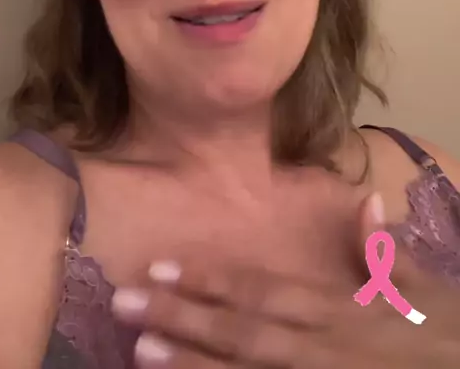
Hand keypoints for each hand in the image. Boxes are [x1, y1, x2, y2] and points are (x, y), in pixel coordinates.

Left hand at [112, 196, 459, 367]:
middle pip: (240, 334)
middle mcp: (319, 348)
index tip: (162, 267)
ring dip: (190, 363)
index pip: (264, 292)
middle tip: (124, 303)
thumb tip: (369, 199)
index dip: (212, 280)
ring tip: (138, 349)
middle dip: (181, 318)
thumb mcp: (420, 286)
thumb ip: (384, 250)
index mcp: (340, 309)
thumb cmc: (438, 331)